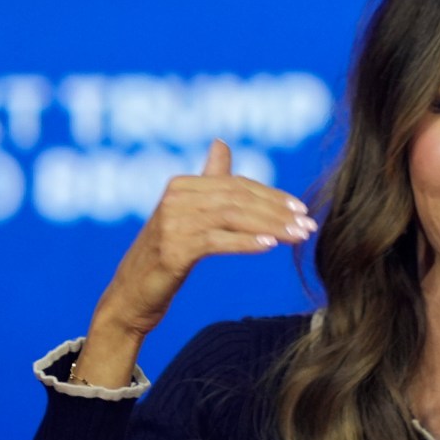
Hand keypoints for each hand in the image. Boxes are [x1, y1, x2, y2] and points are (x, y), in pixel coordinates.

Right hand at [76, 141, 314, 386]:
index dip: (272, 196)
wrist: (131, 295)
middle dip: (278, 212)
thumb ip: (208, 180)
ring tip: (298, 236)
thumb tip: (221, 143)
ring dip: (270, 226)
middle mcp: (175, 198)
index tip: (302, 209)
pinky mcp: (171, 250)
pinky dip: (245, 242)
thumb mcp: (188, 213)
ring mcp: (171, 224)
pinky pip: (216, 242)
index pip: (237, 185)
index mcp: (182, 186)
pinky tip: (269, 246)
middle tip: (308, 225)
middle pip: (238, 199)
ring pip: (232, 218)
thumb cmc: (166, 253)